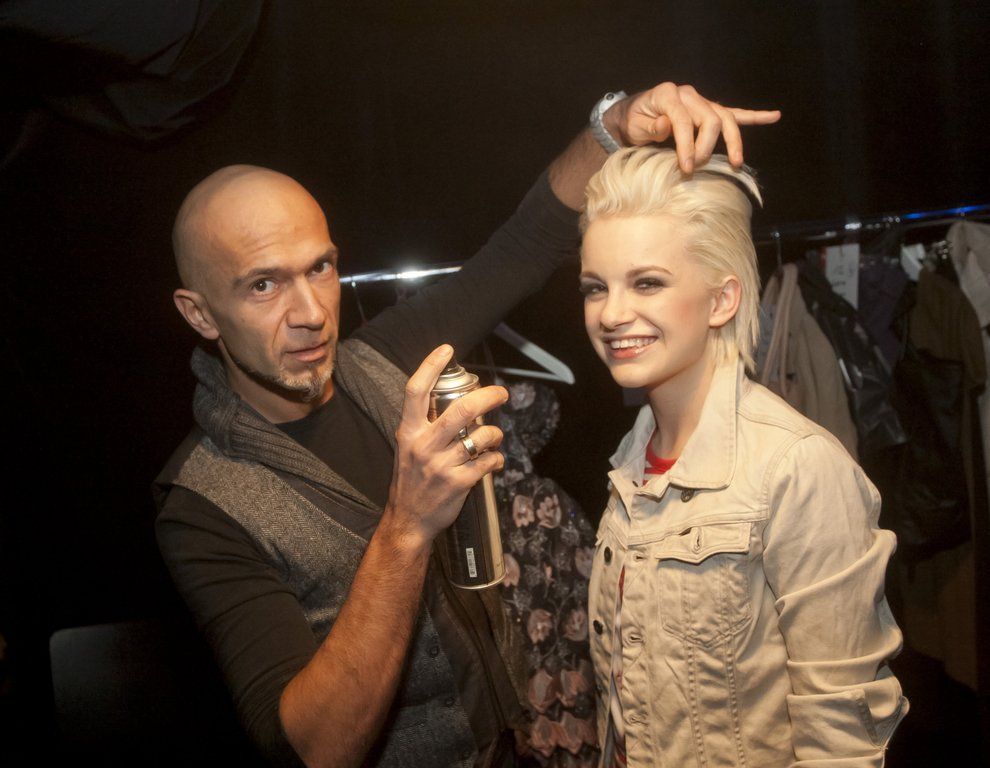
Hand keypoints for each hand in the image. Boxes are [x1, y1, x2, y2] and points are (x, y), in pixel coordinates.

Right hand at [384, 345, 505, 546]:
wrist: (408, 520)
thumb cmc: (411, 479)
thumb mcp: (407, 447)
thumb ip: (424, 424)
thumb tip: (454, 399)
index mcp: (409, 431)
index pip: (416, 390)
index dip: (431, 366)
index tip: (447, 349)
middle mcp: (424, 445)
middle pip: (460, 410)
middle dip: (487, 397)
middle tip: (501, 394)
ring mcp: (441, 465)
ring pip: (481, 436)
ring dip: (494, 434)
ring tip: (494, 436)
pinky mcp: (458, 483)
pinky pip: (488, 462)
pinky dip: (496, 458)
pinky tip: (494, 460)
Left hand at [605, 82, 780, 171]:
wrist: (633, 115)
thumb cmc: (633, 121)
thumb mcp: (634, 125)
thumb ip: (650, 126)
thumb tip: (667, 126)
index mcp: (669, 94)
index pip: (683, 120)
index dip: (686, 145)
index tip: (685, 168)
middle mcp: (689, 94)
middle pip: (709, 119)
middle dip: (706, 147)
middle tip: (695, 168)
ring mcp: (701, 102)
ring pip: (725, 118)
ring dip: (733, 141)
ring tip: (736, 162)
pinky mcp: (709, 110)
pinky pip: (734, 113)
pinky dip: (754, 116)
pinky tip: (774, 116)